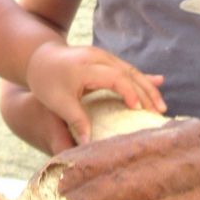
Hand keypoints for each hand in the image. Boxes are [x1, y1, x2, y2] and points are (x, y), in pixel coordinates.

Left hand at [25, 41, 165, 144]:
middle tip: (159, 111)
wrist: (38, 56)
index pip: (115, 78)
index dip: (129, 93)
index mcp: (86, 67)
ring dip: (147, 86)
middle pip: (128, 72)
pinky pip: (126, 68)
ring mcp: (102, 55)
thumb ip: (76, 120)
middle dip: (146, 92)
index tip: (138, 110)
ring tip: (160, 105)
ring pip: (131, 69)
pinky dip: (140, 79)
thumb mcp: (58, 102)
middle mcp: (97, 57)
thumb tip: (87, 144)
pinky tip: (157, 82)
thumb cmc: (46, 81)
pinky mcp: (104, 58)